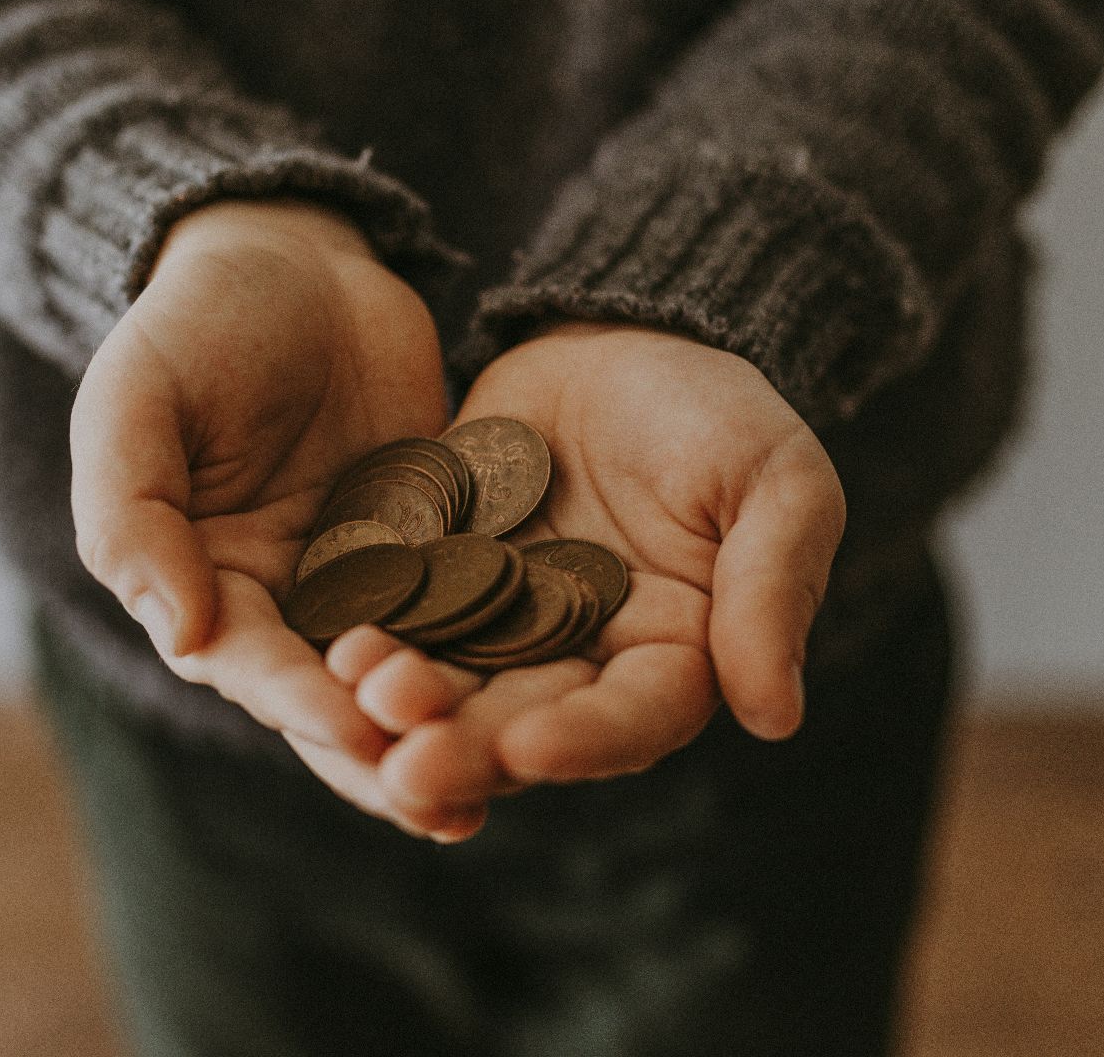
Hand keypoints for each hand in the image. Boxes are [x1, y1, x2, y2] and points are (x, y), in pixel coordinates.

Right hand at [69, 199, 447, 783]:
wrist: (293, 255)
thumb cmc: (194, 322)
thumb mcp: (136, 399)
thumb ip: (135, 515)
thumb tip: (184, 637)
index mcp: (203, 583)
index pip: (252, 665)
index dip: (300, 701)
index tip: (357, 730)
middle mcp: (285, 602)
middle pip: (333, 699)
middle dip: (385, 753)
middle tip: (444, 804)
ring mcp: (367, 579)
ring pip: (407, 674)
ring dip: (446, 730)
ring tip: (500, 785)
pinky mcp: (438, 546)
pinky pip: (469, 609)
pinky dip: (499, 657)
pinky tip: (554, 694)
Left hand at [338, 322, 845, 837]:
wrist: (618, 335)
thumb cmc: (718, 409)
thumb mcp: (775, 482)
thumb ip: (771, 590)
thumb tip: (775, 716)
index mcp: (673, 658)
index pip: (633, 719)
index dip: (584, 741)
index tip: (529, 748)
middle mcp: (580, 662)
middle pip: (524, 724)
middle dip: (468, 747)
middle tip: (407, 767)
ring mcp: (498, 626)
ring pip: (450, 685)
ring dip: (404, 706)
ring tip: (360, 699)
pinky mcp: (433, 579)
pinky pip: (396, 617)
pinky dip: (367, 636)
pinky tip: (328, 646)